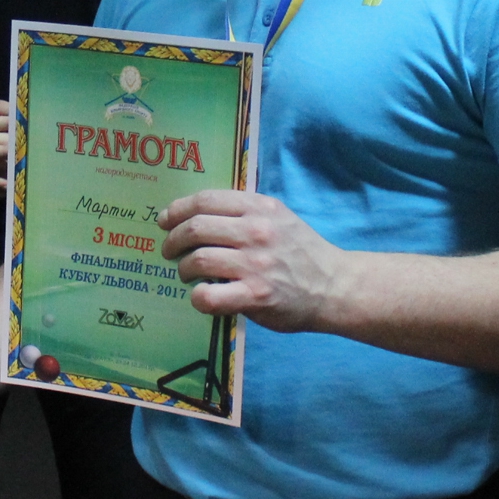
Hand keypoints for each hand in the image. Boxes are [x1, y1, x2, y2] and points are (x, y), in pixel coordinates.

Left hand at [161, 189, 343, 331]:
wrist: (335, 286)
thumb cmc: (301, 252)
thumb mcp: (278, 218)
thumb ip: (245, 211)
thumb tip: (198, 212)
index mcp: (259, 208)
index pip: (206, 200)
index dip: (177, 209)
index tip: (164, 220)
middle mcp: (256, 232)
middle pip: (196, 228)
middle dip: (173, 240)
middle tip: (170, 251)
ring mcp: (256, 265)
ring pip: (198, 260)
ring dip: (183, 268)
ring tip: (187, 274)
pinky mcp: (256, 296)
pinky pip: (210, 296)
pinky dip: (198, 297)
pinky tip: (201, 296)